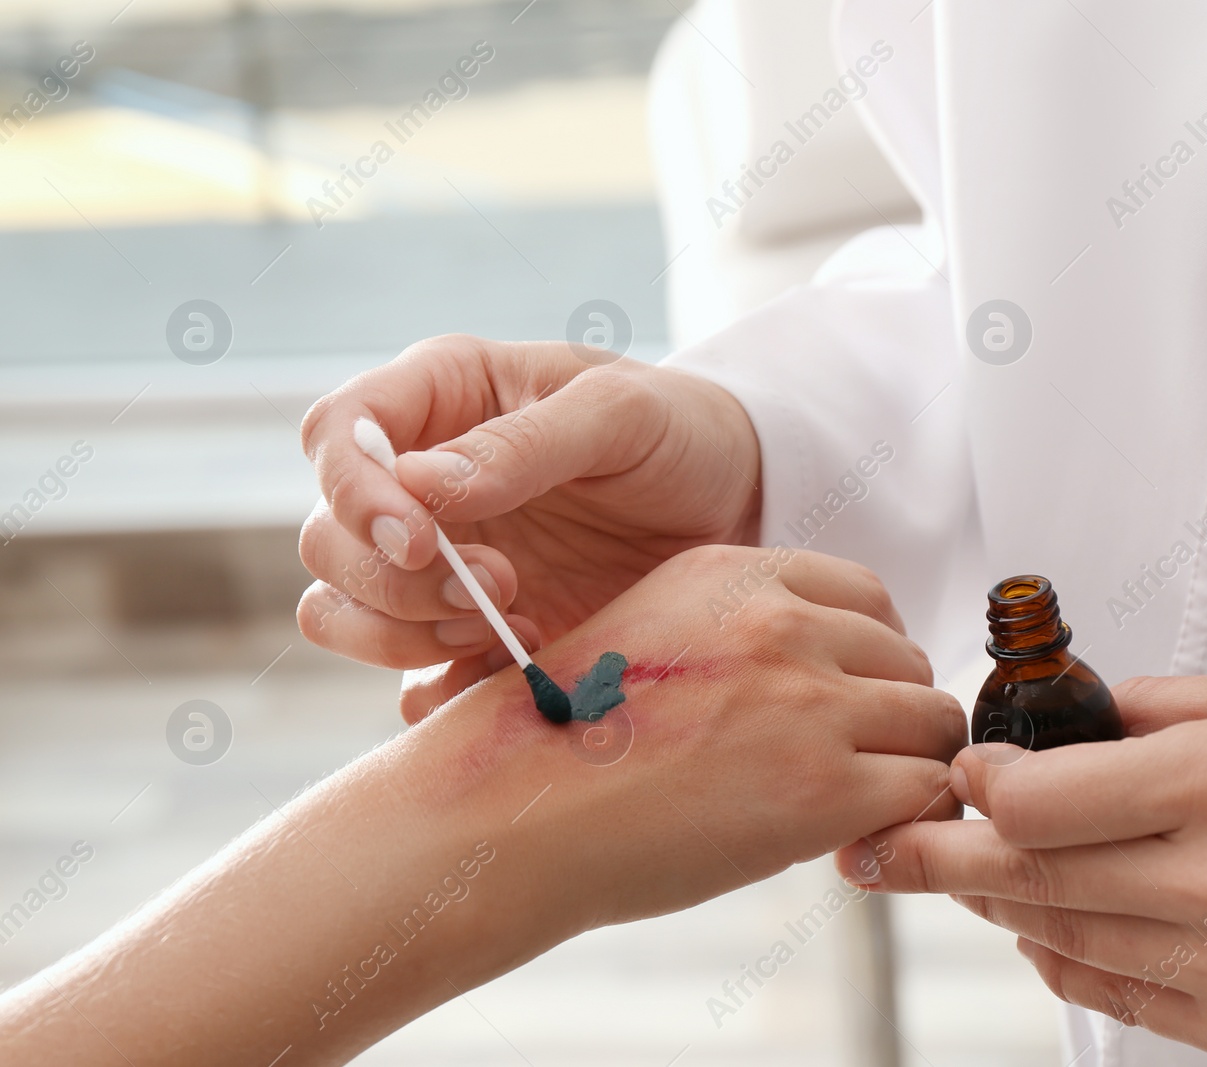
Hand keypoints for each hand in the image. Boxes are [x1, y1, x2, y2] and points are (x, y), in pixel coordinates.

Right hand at [295, 336, 761, 720]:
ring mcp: (436, 563)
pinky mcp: (467, 633)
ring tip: (510, 625)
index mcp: (441, 398)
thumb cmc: (679, 432)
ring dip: (404, 635)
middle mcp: (417, 482)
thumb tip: (418, 486)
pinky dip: (441, 689)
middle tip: (502, 585)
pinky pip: (407, 678)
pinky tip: (520, 668)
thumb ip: (524, 444)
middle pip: (328, 540)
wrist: (736, 508)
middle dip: (395, 579)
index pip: (336, 434)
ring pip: (341, 612)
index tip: (419, 540)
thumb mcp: (620, 415)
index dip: (353, 492)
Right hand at [438, 543, 962, 934]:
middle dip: (888, 711)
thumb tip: (820, 666)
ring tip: (857, 805)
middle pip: (906, 657)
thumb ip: (733, 629)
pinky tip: (855, 840)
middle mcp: (778, 621)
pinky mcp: (820, 786)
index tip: (846, 701)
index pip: (867, 597)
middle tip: (849, 764)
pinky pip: (924, 789)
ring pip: (932, 720)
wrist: (502, 822)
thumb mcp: (645, 633)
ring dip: (907, 763)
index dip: (869, 656)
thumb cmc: (559, 746)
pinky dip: (907, 819)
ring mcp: (805, 700)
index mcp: (731, 574)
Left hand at [835, 664, 1206, 1064]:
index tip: (959, 771)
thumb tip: (1050, 730)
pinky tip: (1050, 926)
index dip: (973, 786)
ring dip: (1000, 907)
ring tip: (970, 874)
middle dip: (939, 858)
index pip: (1035, 801)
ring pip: (1062, 943)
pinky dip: (1069, 960)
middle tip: (885, 845)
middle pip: (1026, 879)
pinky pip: (1121, 999)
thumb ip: (1146, 711)